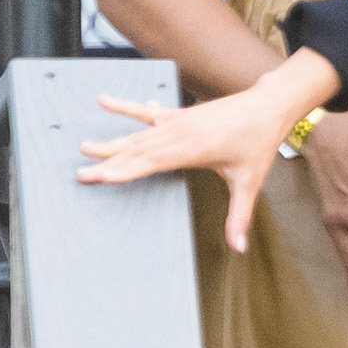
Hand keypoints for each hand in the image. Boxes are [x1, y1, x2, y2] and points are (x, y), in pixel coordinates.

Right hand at [78, 48, 342, 254]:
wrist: (266, 107)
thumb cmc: (258, 143)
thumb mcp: (249, 182)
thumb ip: (239, 217)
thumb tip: (238, 247)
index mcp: (192, 150)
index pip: (151, 163)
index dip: (126, 171)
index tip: (102, 177)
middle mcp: (178, 134)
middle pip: (136, 150)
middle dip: (107, 162)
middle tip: (80, 172)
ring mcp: (176, 121)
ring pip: (137, 133)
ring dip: (110, 141)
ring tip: (84, 147)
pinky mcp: (178, 114)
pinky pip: (146, 111)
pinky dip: (125, 106)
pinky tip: (105, 100)